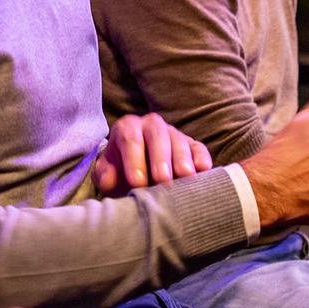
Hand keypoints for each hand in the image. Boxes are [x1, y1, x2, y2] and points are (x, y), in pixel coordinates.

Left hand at [91, 113, 212, 194]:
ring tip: (185, 176)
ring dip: (183, 160)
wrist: (136, 173)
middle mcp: (151, 125)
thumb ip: (105, 176)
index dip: (134, 160)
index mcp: (127, 128)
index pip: (130, 139)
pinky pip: (199, 148)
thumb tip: (110, 179)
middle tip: (163, 180)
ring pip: (179, 141)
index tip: (137, 182)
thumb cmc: (120, 173)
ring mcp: (174, 134)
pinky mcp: (192, 145)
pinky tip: (203, 170)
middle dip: (160, 159)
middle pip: (157, 136)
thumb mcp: (107, 174)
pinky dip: (201, 158)